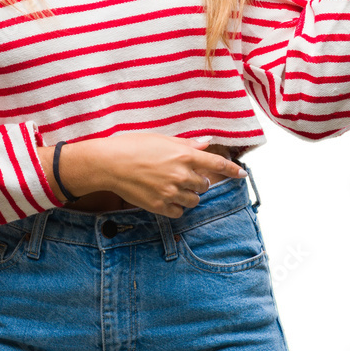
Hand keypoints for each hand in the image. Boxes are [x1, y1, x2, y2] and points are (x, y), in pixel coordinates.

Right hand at [101, 133, 247, 218]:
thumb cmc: (132, 145)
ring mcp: (171, 192)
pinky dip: (176, 206)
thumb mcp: (161, 139)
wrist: (108, 164)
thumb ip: (186, 144)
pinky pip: (179, 211)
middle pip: (204, 184)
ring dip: (188, 194)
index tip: (242, 174)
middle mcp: (181, 175)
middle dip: (198, 181)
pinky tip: (165, 197)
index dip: (232, 170)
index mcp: (184, 155)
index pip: (217, 164)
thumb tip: (205, 143)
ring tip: (172, 186)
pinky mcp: (159, 206)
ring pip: (194, 200)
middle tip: (184, 175)